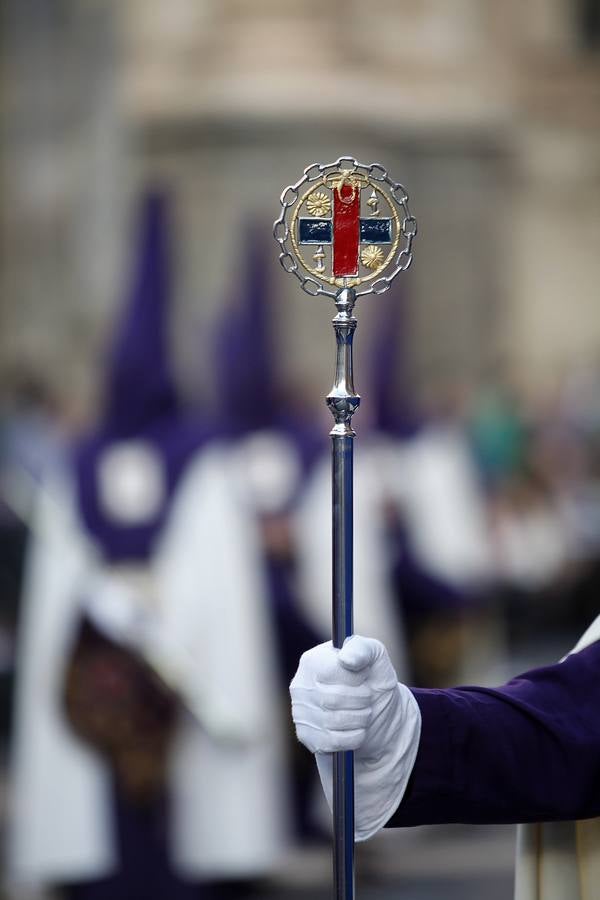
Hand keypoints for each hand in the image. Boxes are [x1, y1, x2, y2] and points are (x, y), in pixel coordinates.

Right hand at [290, 635, 400, 757]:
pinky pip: (332, 742)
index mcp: (312, 660)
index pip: (330, 672)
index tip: (365, 677)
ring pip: (333, 722)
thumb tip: (346, 658)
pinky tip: (358, 729)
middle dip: (361, 701)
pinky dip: (353, 737)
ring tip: (365, 713)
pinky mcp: (306, 736)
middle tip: (368, 699)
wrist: (377, 714)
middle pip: (333, 699)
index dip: (354, 678)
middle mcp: (300, 685)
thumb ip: (361, 649)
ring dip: (360, 720)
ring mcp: (300, 712)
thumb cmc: (372, 679)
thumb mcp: (375, 657)